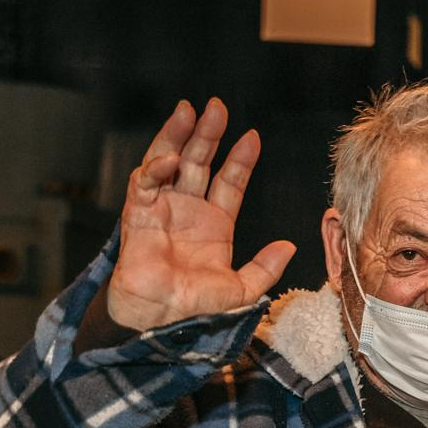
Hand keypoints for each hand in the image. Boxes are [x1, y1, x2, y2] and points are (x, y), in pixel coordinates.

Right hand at [109, 98, 296, 331]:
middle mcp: (188, 209)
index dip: (240, 159)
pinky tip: (169, 159)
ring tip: (188, 111)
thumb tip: (289, 246)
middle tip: (216, 107)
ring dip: (178, 136)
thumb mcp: (242, 289)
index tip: (252, 137)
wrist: (161, 319)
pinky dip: (155, 169)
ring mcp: (163, 208)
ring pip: (169, 162)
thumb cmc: (195, 306)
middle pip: (199, 161)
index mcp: (215, 223)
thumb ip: (266, 268)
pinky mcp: (138, 214)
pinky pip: (144, 184)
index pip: (230, 181)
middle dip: (208, 134)